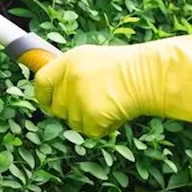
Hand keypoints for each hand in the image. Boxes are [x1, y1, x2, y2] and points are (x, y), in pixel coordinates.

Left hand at [33, 32, 191, 136]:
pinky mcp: (92, 116)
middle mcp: (71, 79)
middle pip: (57, 107)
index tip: (48, 100)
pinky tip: (117, 111)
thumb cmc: (127, 67)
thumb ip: (72, 73)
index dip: (43, 95)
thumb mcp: (92, 60)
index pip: (41, 81)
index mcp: (69, 61)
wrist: (150, 75)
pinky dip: (104, 127)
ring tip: (109, 103)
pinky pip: (91, 131)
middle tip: (92, 103)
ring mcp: (80, 99)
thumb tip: (56, 90)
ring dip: (89, 119)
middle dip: (71, 110)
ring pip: (74, 123)